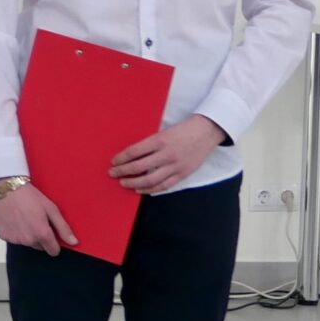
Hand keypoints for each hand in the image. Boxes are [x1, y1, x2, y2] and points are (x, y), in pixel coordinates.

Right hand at [0, 184, 76, 255]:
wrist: (6, 188)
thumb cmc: (29, 196)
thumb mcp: (51, 209)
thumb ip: (63, 228)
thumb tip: (73, 242)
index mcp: (42, 234)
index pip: (53, 251)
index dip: (55, 243)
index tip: (51, 233)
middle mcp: (28, 240)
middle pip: (40, 247)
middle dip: (40, 237)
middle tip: (36, 221)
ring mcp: (15, 239)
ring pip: (27, 243)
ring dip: (27, 235)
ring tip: (24, 218)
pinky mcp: (3, 236)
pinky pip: (14, 239)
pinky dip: (15, 232)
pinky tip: (14, 220)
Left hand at [110, 117, 224, 195]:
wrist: (207, 131)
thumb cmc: (182, 130)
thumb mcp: (163, 132)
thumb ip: (149, 144)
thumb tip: (131, 155)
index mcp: (160, 140)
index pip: (134, 151)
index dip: (121, 158)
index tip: (113, 161)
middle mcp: (167, 154)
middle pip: (139, 166)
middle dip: (122, 171)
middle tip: (112, 173)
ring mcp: (176, 166)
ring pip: (150, 179)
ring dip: (134, 182)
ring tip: (123, 183)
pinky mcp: (183, 174)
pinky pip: (164, 185)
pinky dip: (150, 189)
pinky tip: (140, 189)